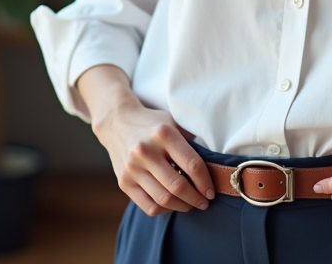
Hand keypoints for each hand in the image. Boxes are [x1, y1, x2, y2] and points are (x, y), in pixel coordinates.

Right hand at [79, 65, 215, 216]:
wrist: (117, 122)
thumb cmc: (152, 124)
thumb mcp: (173, 122)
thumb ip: (190, 141)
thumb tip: (214, 165)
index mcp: (163, 133)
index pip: (192, 165)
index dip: (206, 182)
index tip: (212, 191)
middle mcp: (146, 151)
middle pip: (178, 186)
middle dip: (197, 198)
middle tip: (205, 202)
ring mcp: (132, 168)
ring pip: (164, 199)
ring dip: (183, 206)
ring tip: (191, 204)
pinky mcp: (124, 182)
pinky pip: (148, 206)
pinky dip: (164, 210)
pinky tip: (172, 204)